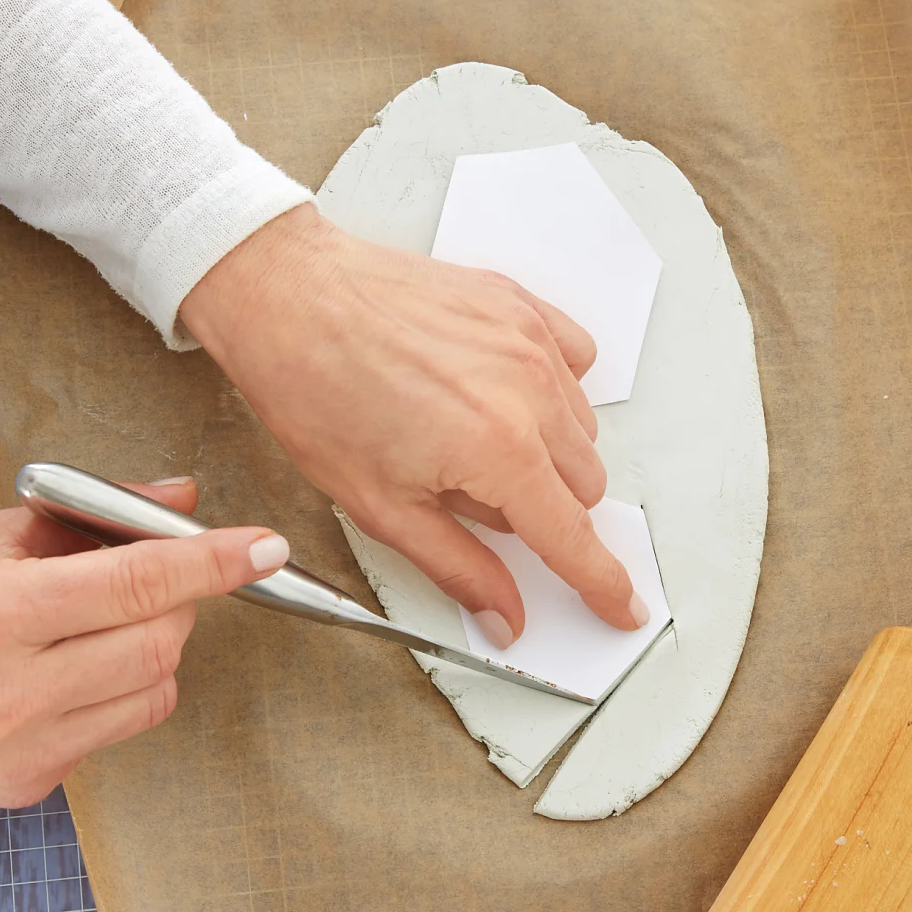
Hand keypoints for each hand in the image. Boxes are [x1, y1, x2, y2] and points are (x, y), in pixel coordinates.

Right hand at [0, 481, 288, 813]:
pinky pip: (124, 726)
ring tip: (105, 627)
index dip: (210, 561)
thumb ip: (86, 518)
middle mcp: (11, 683)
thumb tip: (177, 498)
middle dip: (179, 601)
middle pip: (161, 638)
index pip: (136, 581)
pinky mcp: (32, 781)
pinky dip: (127, 691)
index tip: (262, 548)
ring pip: (156, 686)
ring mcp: (24, 742)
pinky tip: (80, 673)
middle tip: (153, 581)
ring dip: (157, 647)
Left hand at [179, 204, 647, 644]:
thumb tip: (505, 615)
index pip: (573, 537)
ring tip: (465, 435)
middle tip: (470, 493)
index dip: (602, 584)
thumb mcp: (381, 506)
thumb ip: (459, 567)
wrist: (287, 296)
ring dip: (545, 450)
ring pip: (582, 428)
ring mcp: (529, 340)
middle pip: (584, 485)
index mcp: (497, 449)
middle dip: (544, 508)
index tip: (624, 608)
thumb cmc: (315, 390)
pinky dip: (552, 390)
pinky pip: (575, 361)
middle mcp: (528, 390)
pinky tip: (497, 390)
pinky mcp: (520, 303)